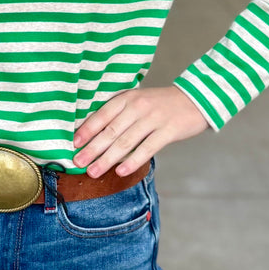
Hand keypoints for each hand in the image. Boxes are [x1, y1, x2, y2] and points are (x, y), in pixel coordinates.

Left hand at [73, 85, 209, 177]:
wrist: (195, 99)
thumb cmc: (160, 104)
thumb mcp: (138, 100)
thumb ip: (120, 114)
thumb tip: (95, 135)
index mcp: (128, 98)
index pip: (102, 115)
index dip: (87, 130)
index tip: (73, 144)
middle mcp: (138, 107)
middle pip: (111, 131)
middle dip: (92, 149)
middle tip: (77, 163)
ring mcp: (153, 119)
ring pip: (125, 142)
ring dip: (107, 159)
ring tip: (93, 171)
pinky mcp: (168, 131)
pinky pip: (147, 149)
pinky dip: (132, 161)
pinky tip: (121, 172)